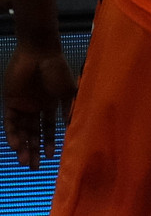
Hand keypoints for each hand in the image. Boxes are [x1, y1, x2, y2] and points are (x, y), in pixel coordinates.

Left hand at [2, 47, 76, 168]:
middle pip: (33, 133)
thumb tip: (71, 126)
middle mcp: (35, 107)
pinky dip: (13, 134)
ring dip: (22, 146)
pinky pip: (10, 122)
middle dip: (33, 150)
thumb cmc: (56, 69)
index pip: (47, 128)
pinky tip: (16, 145)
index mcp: (49, 104)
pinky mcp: (10, 102)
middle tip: (33, 167)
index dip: (48, 142)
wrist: (40, 52)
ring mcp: (22, 105)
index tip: (49, 157)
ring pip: (21, 131)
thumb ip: (69, 107)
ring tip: (24, 160)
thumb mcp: (67, 89)